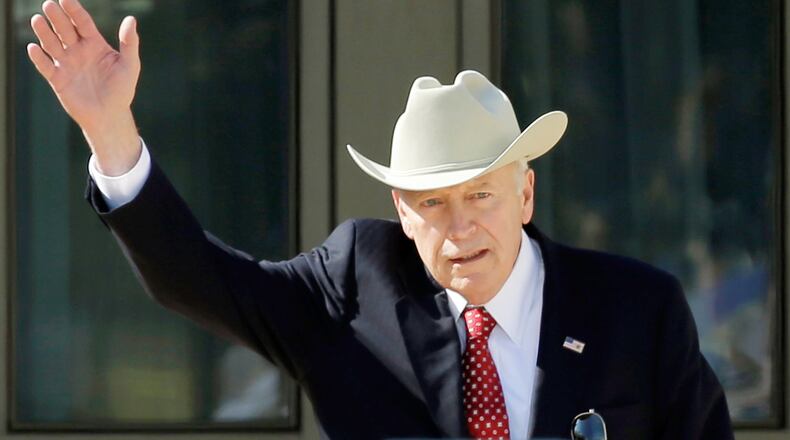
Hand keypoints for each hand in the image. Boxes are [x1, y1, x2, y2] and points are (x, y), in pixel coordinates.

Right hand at [27, 0, 141, 175]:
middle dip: (57, 17)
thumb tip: (131, 19)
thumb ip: (129, 43)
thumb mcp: (129, 65)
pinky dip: (39, 58)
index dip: (74, 10)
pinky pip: (45, 66)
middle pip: (64, 30)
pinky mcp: (58, 79)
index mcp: (94, 44)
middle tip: (49, 4)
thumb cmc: (122, 90)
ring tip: (37, 20)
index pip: (82, 23)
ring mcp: (66, 64)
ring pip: (52, 44)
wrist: (110, 116)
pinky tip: (34, 48)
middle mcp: (77, 50)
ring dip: (44, 33)